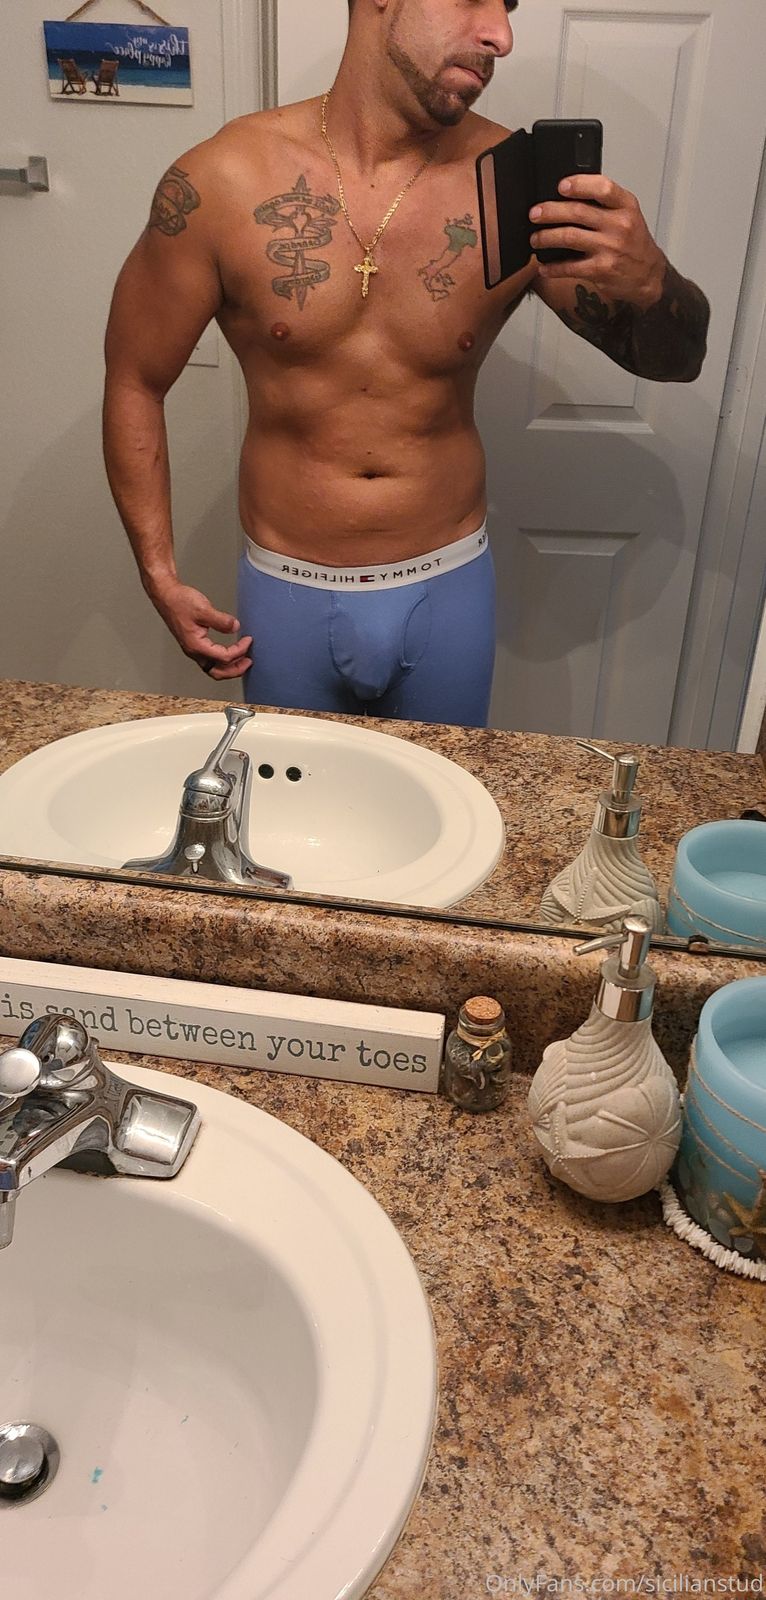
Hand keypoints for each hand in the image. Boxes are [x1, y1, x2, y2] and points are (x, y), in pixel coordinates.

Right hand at [149, 578, 252, 679]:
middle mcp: (193, 651)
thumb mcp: (203, 609)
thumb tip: (234, 627)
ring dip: (229, 668)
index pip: (224, 657)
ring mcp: (192, 649)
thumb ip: (221, 620)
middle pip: (217, 672)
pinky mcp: (193, 644)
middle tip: (248, 662)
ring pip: (213, 668)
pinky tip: (228, 653)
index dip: (239, 650)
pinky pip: (209, 660)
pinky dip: (221, 661)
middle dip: (235, 670)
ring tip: (241, 660)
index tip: (248, 641)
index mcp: (196, 645)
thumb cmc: (179, 602)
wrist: (166, 596)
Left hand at [529, 174, 665, 308]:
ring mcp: (610, 248)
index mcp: (626, 206)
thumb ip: (605, 204)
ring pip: (569, 237)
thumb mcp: (628, 215)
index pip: (603, 188)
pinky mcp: (602, 270)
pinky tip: (544, 267)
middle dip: (550, 211)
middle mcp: (619, 225)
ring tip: (535, 238)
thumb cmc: (633, 243)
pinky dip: (553, 268)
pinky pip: (570, 267)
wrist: (649, 275)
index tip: (560, 185)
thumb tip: (568, 195)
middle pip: (578, 212)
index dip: (579, 184)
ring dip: (546, 237)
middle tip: (534, 213)